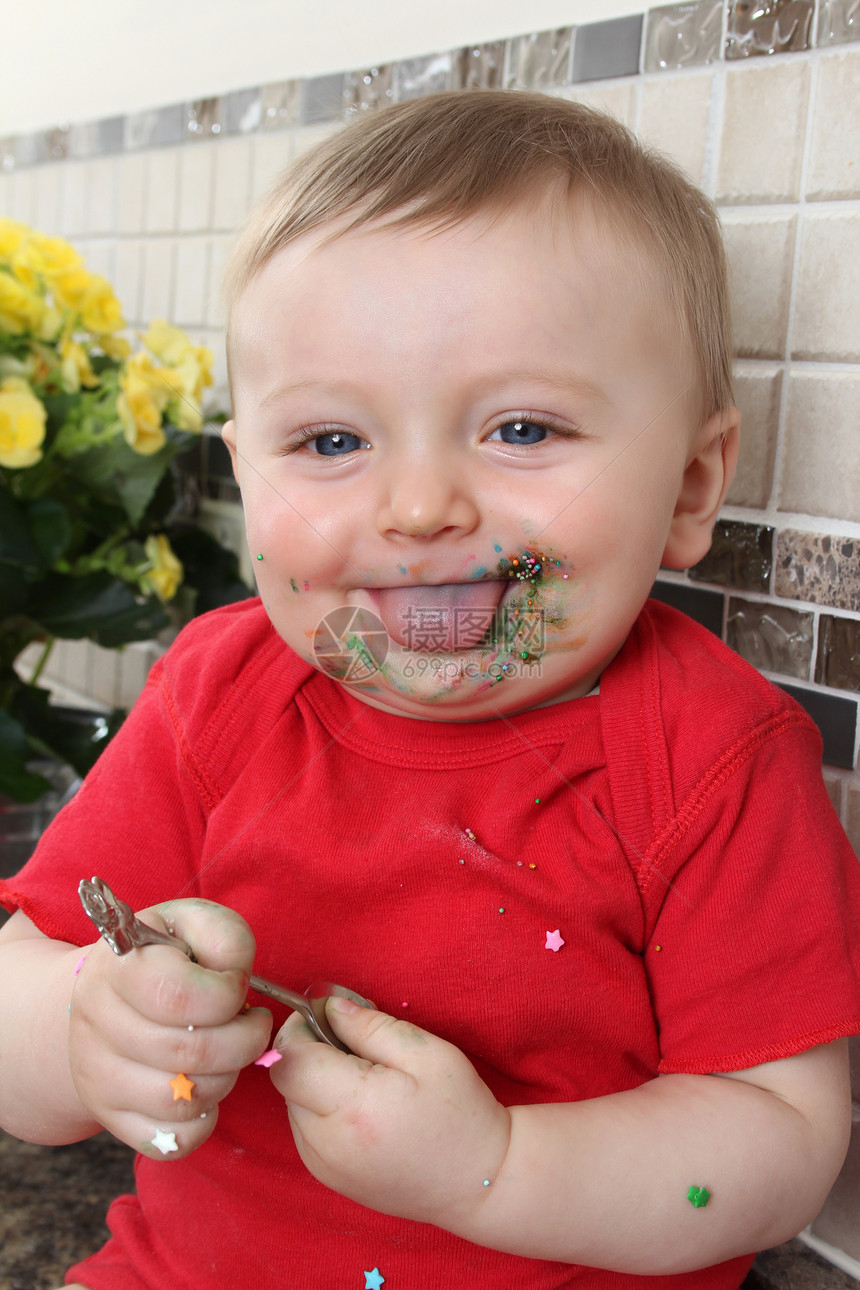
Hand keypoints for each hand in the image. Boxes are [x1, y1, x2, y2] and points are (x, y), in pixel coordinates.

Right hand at [68, 899, 271, 1157]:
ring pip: (184, 1100)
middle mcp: (97, 1024)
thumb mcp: (193, 924)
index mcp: (117, 968)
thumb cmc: (165, 957)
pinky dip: (205, 1119)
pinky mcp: (111, 1118)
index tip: (237, 986)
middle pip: (189, 1053)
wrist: (106, 995)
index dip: (228, 995)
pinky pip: (173, 1141)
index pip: (179, 995)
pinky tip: (206, 1084)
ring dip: (227, 1077)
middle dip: (243, 1040)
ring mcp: (97, 1077)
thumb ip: (225, 937)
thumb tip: (236, 978)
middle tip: (250, 1022)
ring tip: (228, 1050)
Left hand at [270, 998, 510, 1229]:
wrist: (478, 1182)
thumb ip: (371, 1026)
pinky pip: (305, 1127)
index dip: (302, 1027)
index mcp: (353, 1107)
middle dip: (310, 1051)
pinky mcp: (326, 1176)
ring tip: (364, 1078)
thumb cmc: (460, 1113)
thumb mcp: (426, 1053)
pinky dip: (322, 1107)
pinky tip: (361, 1106)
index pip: (290, 1057)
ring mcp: (322, 1166)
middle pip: (287, 1079)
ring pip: (293, 1102)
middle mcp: (326, 1143)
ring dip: (316, 1079)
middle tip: (354, 1042)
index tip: (330, 1015)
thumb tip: (329, 1007)